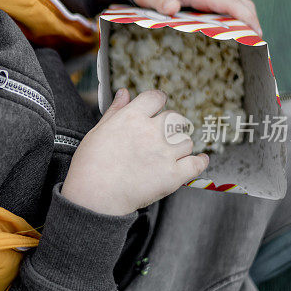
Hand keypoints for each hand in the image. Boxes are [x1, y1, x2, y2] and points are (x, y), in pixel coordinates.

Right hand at [61, 89, 208, 214]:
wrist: (95, 197)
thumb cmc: (90, 165)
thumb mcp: (97, 131)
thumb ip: (115, 111)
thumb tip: (124, 93)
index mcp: (131, 118)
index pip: (156, 97)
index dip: (157, 102)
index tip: (155, 110)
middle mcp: (151, 132)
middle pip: (175, 119)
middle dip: (170, 126)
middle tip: (160, 137)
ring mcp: (164, 153)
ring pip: (187, 140)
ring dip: (180, 145)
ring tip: (169, 154)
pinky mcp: (173, 175)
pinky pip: (197, 164)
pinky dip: (200, 162)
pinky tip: (198, 160)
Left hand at [130, 0, 262, 35]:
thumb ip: (161, 0)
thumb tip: (172, 9)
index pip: (232, 4)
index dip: (247, 19)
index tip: (257, 36)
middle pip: (243, 5)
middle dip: (253, 24)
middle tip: (258, 49)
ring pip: (237, 9)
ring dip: (246, 24)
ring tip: (250, 48)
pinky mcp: (204, 4)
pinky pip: (226, 13)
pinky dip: (234, 24)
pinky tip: (232, 41)